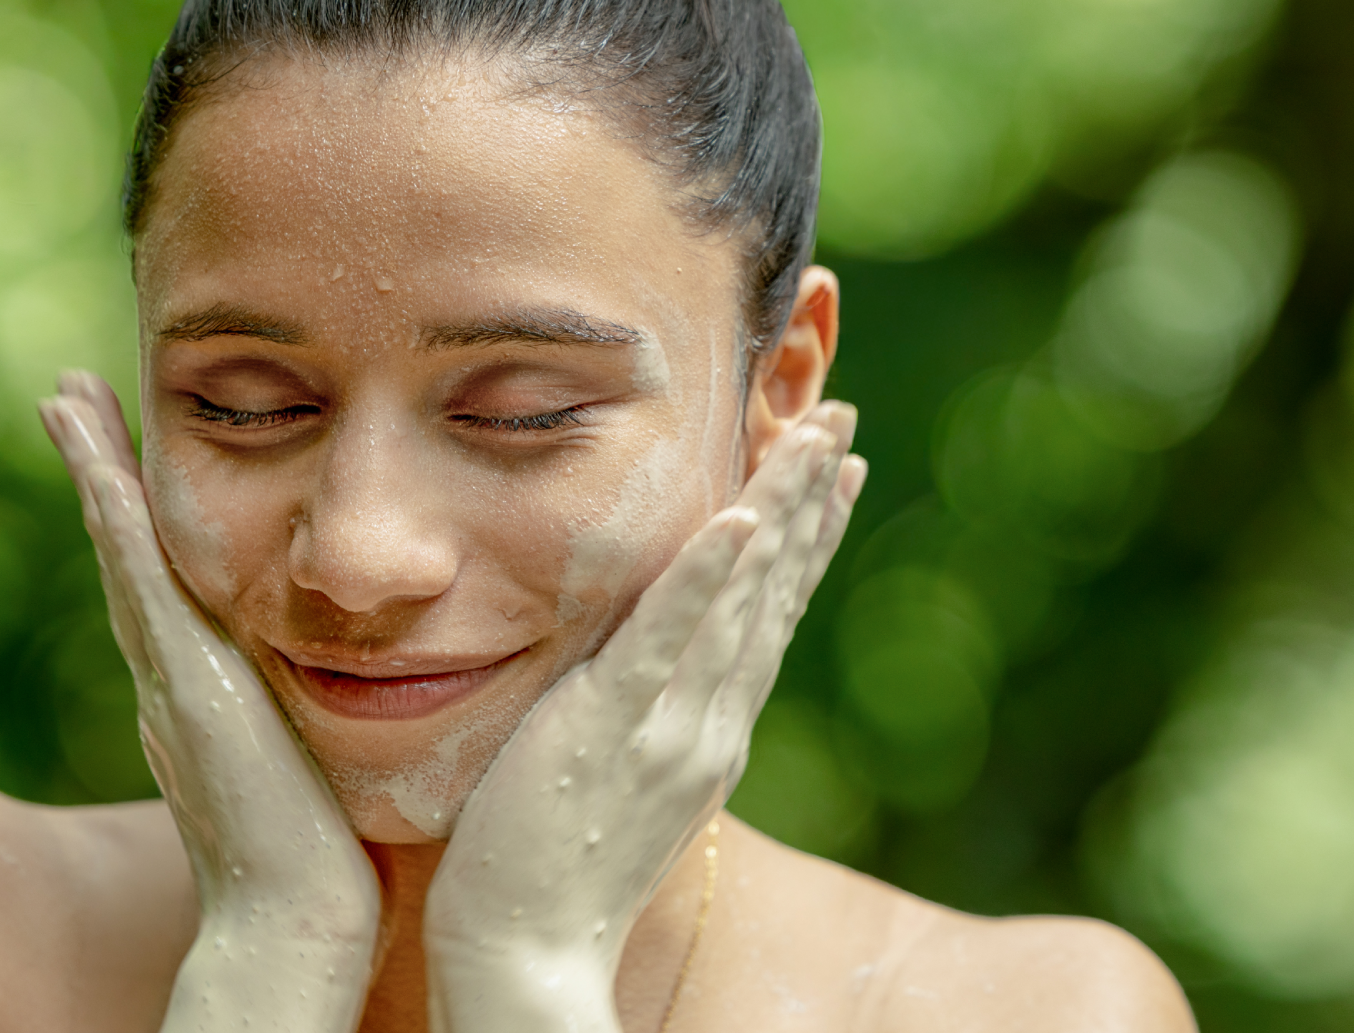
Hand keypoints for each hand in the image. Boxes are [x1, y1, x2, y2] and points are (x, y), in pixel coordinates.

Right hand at [40, 372, 380, 1032]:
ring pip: (120, 548)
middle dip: (97, 469)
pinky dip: (112, 516)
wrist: (296, 918)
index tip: (123, 450)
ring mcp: (168, 672)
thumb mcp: (307, 757)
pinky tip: (99, 461)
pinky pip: (138, 578)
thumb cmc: (321, 855)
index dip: (135, 514)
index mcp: (200, 688)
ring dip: (91, 468)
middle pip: (124, 550)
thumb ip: (304, 716)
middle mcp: (169, 672)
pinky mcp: (182, 678)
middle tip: (68, 394)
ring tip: (63, 395)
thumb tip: (347, 683)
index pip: (162, 581)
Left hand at [424, 404, 865, 1032]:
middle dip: (810, 499)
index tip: (834, 469)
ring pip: (739, 599)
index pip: (768, 614)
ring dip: (780, 509)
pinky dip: (706, 576)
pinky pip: (664, 638)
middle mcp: (709, 722)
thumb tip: (648, 670)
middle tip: (843, 418)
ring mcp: (669, 725)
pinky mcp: (611, 728)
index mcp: (709, 731)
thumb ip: (642, 717)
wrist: (527, 952)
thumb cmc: (550, 868)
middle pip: (773, 590)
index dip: (804, 538)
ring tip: (814, 433)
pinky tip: (737, 517)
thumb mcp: (618, 779)